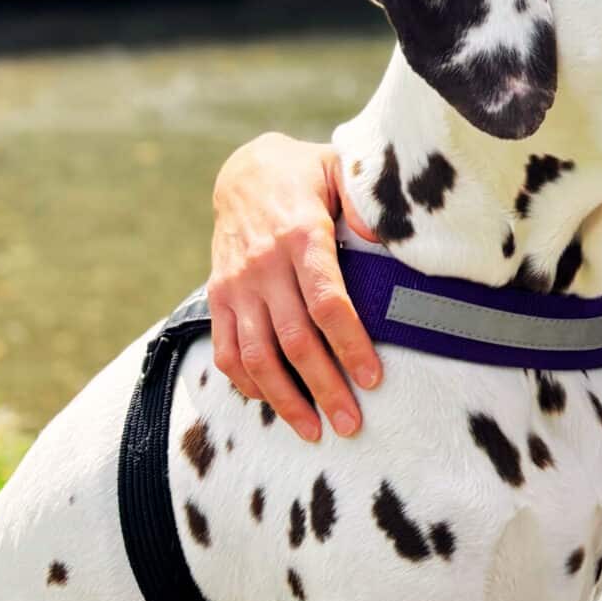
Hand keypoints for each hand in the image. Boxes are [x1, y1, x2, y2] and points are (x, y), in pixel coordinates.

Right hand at [207, 133, 382, 440]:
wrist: (245, 170)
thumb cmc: (309, 176)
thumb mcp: (342, 172)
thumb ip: (365, 205)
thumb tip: (384, 240)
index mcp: (302, 235)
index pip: (328, 302)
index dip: (350, 344)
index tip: (373, 378)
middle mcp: (264, 265)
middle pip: (295, 340)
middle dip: (324, 387)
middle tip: (351, 424)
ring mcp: (236, 285)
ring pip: (256, 355)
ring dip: (284, 399)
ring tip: (314, 431)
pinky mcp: (217, 296)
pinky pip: (225, 351)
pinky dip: (247, 383)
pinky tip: (274, 403)